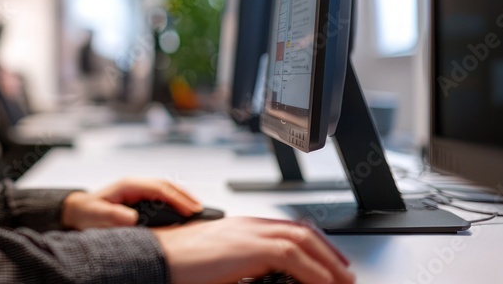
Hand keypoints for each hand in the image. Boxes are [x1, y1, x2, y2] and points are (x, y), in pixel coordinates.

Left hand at [61, 177, 202, 229]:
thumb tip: (133, 218)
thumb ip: (114, 216)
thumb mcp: (98, 215)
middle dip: (184, 196)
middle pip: (166, 185)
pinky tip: (182, 209)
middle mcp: (135, 184)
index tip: (189, 209)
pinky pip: (161, 195)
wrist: (78, 210)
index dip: (176, 198)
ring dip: (182, 197)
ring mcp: (138, 188)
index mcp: (128, 185)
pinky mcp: (139, 196)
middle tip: (200, 209)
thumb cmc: (87, 212)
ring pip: (165, 188)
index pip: (158, 188)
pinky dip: (174, 200)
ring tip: (197, 209)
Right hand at [152, 217, 354, 283]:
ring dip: (327, 264)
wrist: (158, 258)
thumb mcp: (219, 264)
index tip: (329, 262)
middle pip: (302, 231)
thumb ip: (242, 265)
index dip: (315, 244)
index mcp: (241, 227)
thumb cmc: (178, 264)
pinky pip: (292, 256)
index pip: (288, 229)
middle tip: (344, 274)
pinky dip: (314, 271)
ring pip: (302, 241)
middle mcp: (248, 225)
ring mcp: (249, 232)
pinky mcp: (249, 246)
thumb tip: (261, 277)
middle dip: (329, 253)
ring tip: (341, 282)